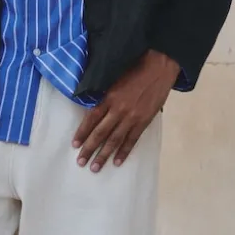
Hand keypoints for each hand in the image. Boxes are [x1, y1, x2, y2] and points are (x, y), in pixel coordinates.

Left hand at [73, 49, 179, 170]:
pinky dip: (124, 151)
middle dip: (89, 149)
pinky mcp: (144, 121)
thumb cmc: (136, 68)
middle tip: (81, 162)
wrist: (159, 67)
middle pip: (100, 133)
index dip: (82, 133)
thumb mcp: (115, 78)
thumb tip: (93, 106)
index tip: (75, 144)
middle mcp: (118, 110)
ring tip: (95, 167)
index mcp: (109, 97)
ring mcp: (132, 117)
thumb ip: (105, 94)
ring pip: (114, 140)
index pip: (91, 119)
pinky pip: (132, 140)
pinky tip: (117, 162)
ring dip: (104, 155)